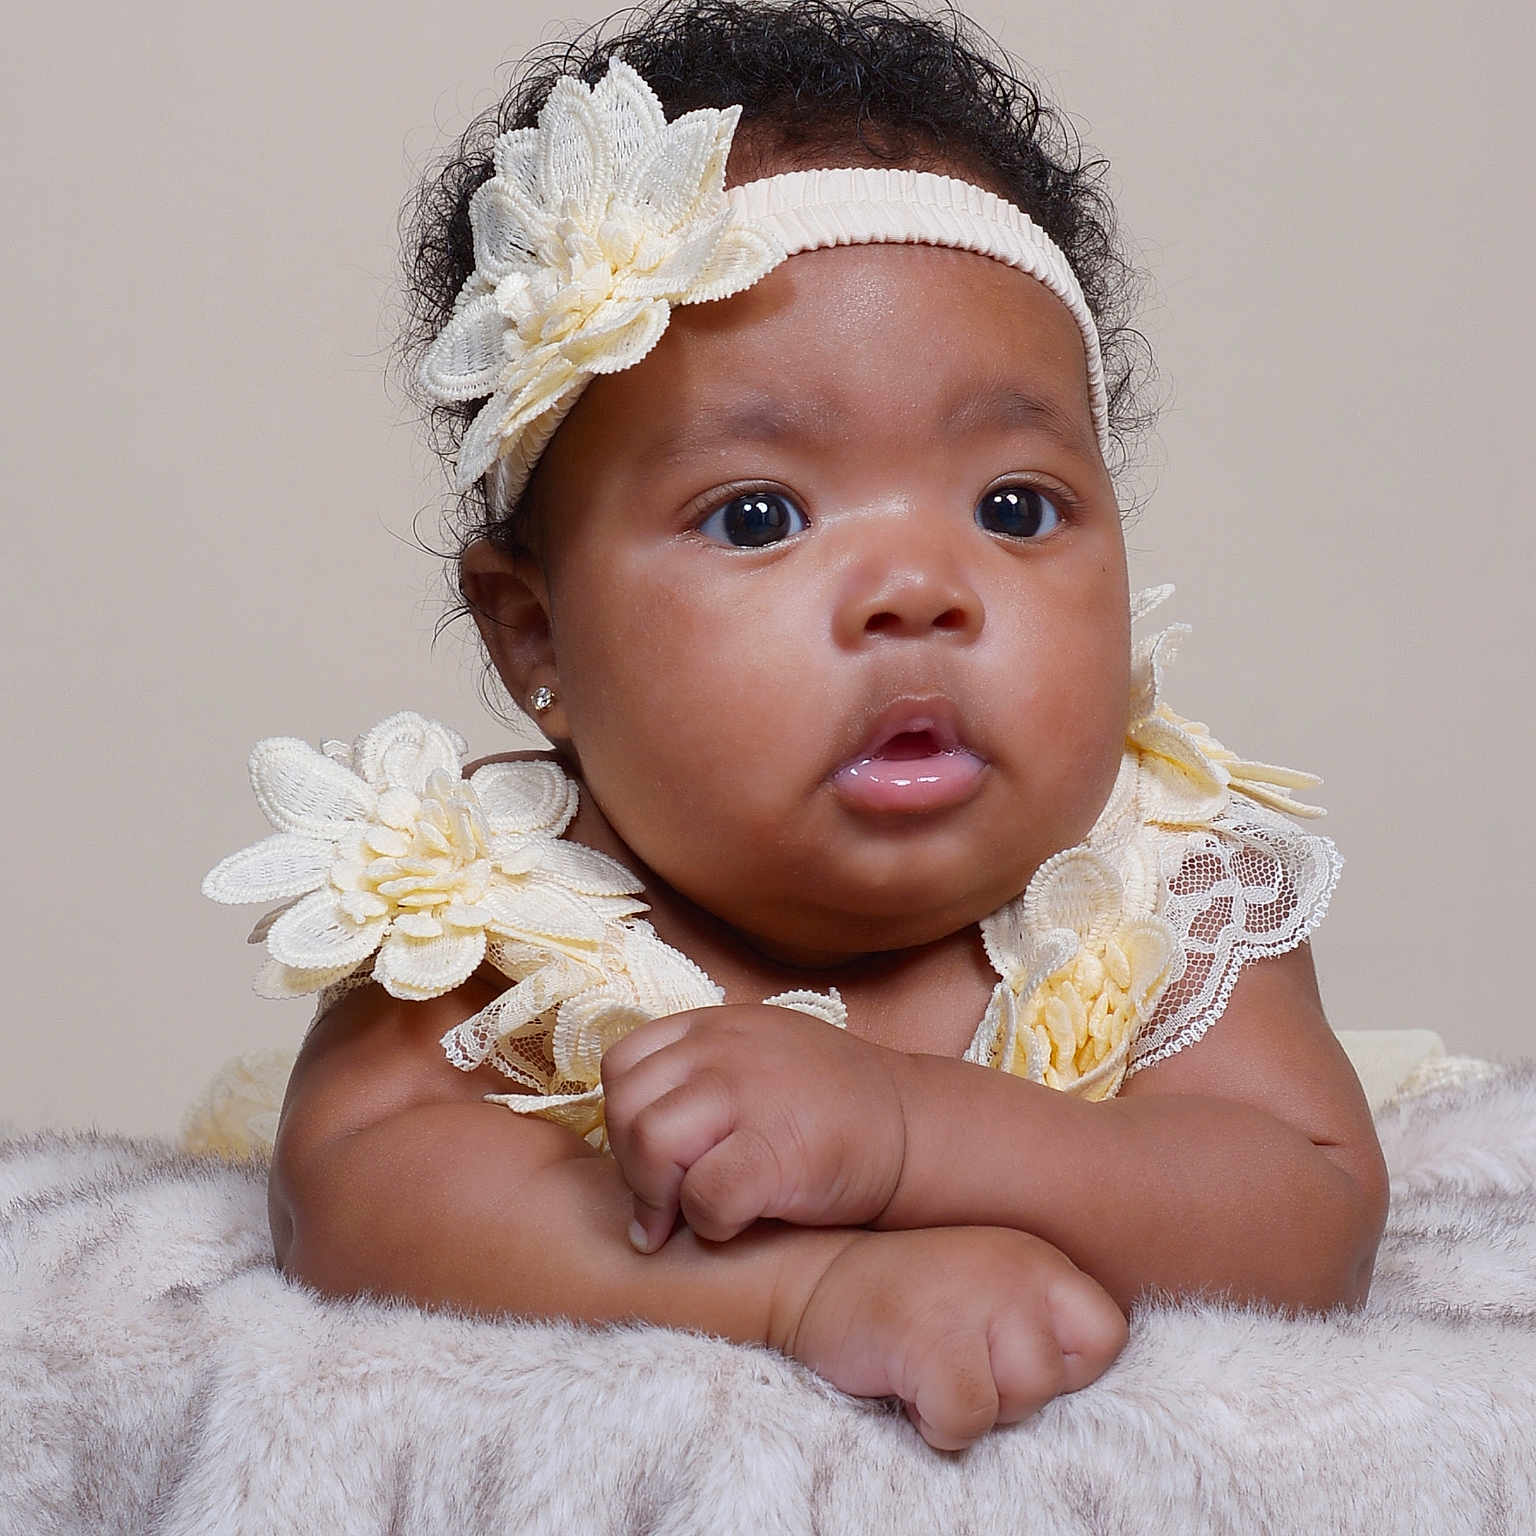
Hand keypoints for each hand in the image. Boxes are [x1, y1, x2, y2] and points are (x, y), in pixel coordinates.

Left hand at [600, 1003, 906, 1251]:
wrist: (914, 1129)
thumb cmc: (830, 1107)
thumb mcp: (758, 1056)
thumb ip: (696, 1075)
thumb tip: (628, 1136)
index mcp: (714, 1025)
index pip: (622, 1064)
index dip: (622, 1119)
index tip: (652, 1159)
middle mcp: (724, 1049)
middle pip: (626, 1108)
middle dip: (633, 1168)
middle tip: (663, 1204)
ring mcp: (750, 1093)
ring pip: (651, 1145)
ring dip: (660, 1197)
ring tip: (686, 1219)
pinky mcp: (777, 1150)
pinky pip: (703, 1196)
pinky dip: (708, 1224)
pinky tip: (733, 1226)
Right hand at [783, 1226, 1128, 1451]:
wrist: (810, 1277)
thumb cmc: (908, 1301)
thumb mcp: (990, 1289)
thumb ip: (1038, 1324)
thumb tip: (1080, 1397)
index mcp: (1037, 1258)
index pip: (1107, 1337)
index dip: (1064, 1368)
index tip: (1006, 1357)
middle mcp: (1017, 1269)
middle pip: (1056, 1380)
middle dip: (1008, 1392)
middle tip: (954, 1355)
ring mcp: (977, 1301)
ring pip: (1019, 1403)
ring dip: (973, 1405)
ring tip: (930, 1363)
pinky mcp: (932, 1340)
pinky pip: (967, 1421)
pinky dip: (935, 1422)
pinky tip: (906, 1381)